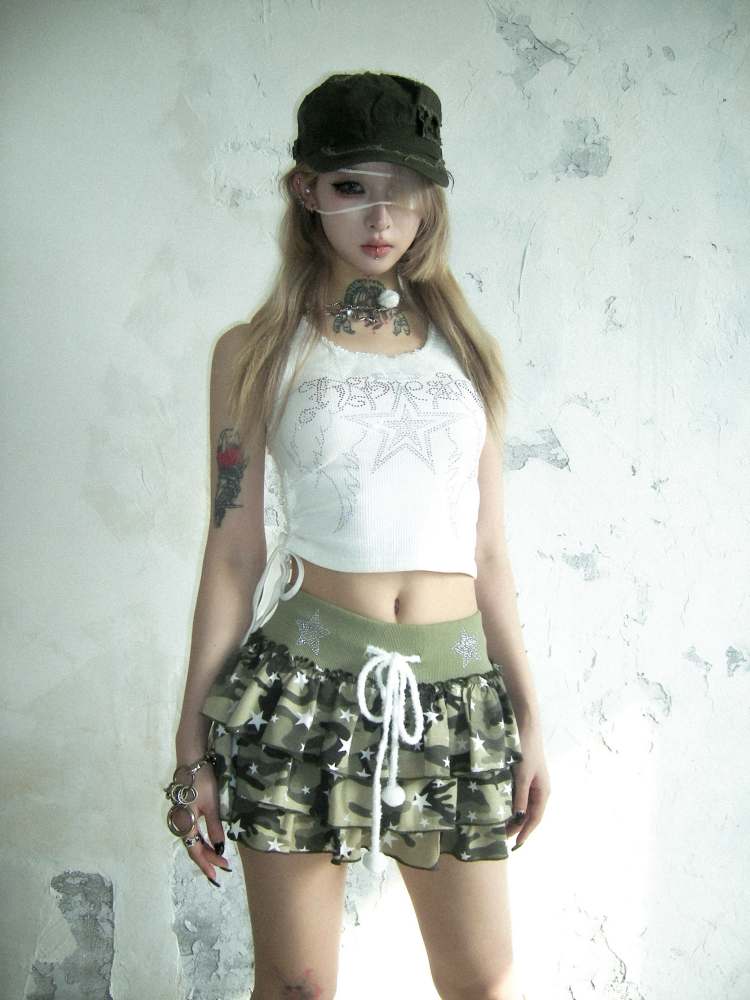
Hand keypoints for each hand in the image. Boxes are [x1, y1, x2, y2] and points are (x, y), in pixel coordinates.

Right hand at [179, 765, 231, 885]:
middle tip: (224, 868)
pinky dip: (202, 840)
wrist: (191, 761)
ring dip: (206, 850)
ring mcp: (182, 818)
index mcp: (185, 824)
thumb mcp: (211, 805)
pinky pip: (193, 832)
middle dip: (208, 859)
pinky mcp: (186, 811)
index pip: (195, 851)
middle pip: (194, 847)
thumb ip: (214, 827)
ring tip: (220, 858)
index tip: (217, 875)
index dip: (206, 864)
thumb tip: (220, 848)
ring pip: (193, 840)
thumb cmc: (201, 781)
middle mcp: (181, 824)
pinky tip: (211, 842)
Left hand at [505, 721, 550, 850]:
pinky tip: (497, 807)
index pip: (534, 819)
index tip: (515, 846)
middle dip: (516, 826)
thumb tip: (517, 819)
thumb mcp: (522, 776)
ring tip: (497, 826)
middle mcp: (538, 790)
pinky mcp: (521, 775)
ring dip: (511, 815)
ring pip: (520, 805)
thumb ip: (520, 797)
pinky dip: (508, 803)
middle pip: (527, 814)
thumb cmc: (526, 750)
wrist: (525, 726)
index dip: (525, 833)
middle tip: (500, 838)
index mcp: (543, 792)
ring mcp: (529, 782)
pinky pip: (515, 795)